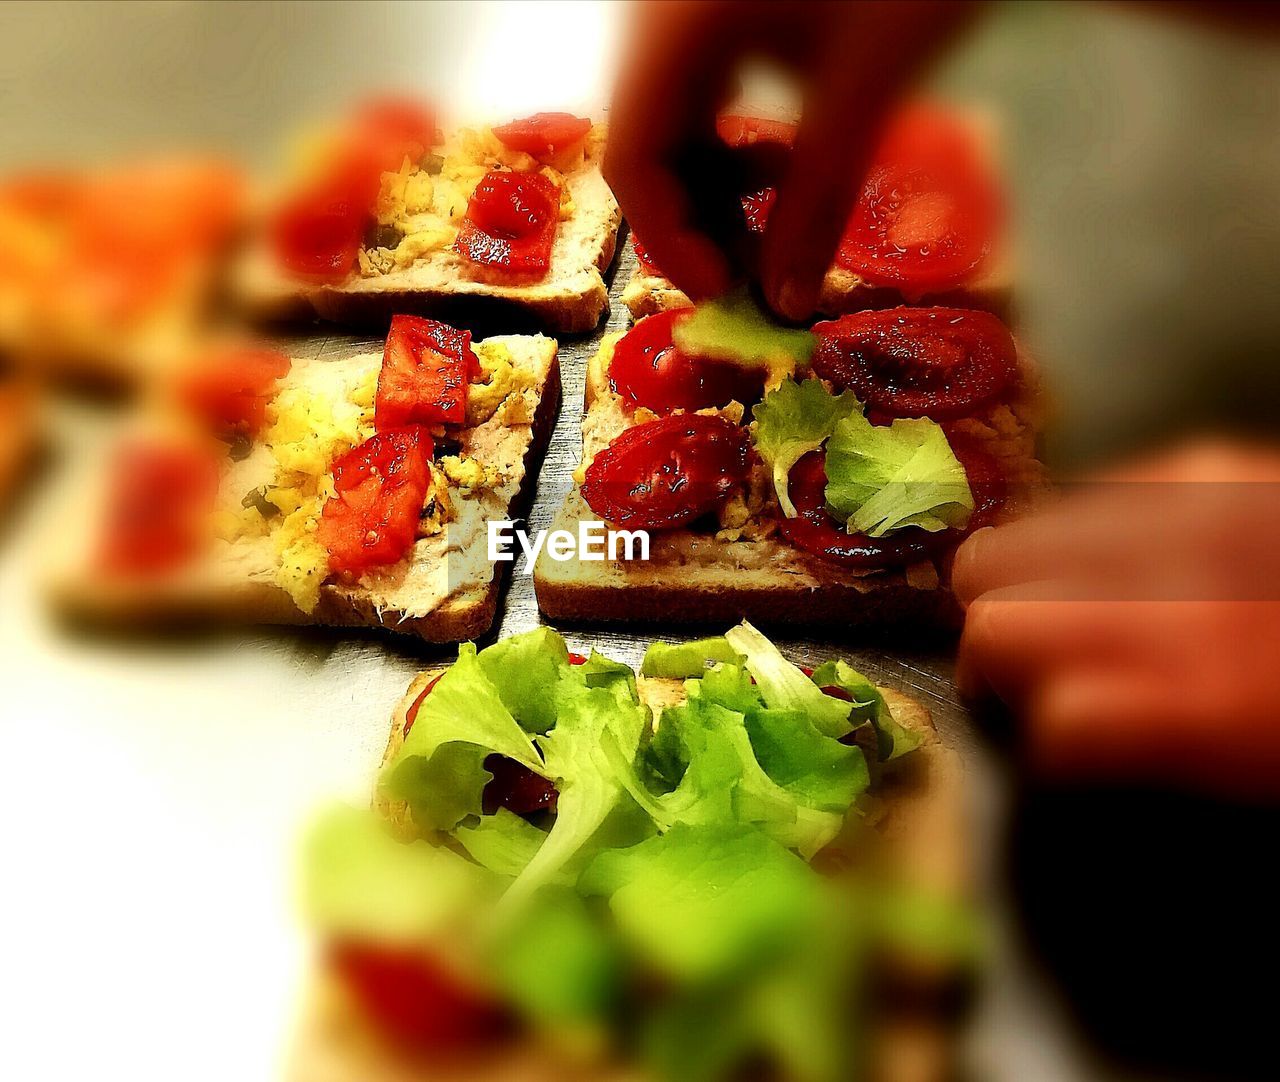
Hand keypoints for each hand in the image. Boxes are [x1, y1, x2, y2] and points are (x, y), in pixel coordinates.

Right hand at [604, 1, 973, 319]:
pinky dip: (734, 134)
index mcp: (673, 24)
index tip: (730, 294)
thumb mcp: (864, 89)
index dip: (671, 240)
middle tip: (759, 270)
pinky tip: (785, 152)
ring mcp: (685, 4)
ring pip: (672, 114)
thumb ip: (815, 204)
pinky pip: (701, 81)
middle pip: (644, 137)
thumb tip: (786, 303)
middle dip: (699, 216)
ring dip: (718, 182)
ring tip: (782, 210)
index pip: (630, 155)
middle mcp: (659, 11)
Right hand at [953, 440, 1279, 798]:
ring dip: (1016, 590)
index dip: (1033, 737)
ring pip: (1003, 547)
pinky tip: (1121, 557)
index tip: (1046, 740)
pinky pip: (1081, 500)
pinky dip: (1080, 535)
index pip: (1051, 720)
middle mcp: (1169, 603)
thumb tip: (1059, 725)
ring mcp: (1177, 518)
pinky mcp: (1199, 464)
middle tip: (1030, 676)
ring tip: (1059, 608)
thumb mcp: (1265, 767)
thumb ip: (1150, 744)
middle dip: (996, 659)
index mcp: (1201, 703)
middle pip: (995, 624)